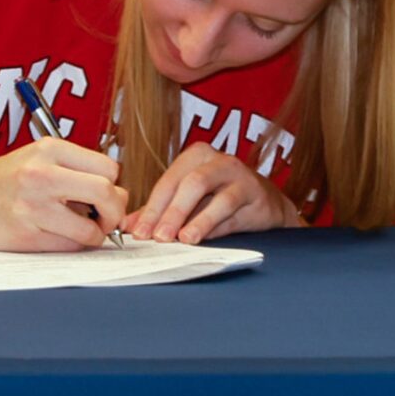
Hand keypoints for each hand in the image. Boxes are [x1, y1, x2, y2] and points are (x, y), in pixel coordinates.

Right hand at [0, 139, 127, 251]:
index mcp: (49, 149)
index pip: (108, 167)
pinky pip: (70, 246)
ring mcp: (33, 206)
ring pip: (91, 228)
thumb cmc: (6, 181)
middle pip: (106, 192)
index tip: (104, 195)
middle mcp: (41, 174)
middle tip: (105, 218)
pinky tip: (59, 235)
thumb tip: (119, 196)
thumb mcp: (38, 159)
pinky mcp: (26, 234)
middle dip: (115, 211)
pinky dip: (73, 245)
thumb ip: (76, 171)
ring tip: (81, 229)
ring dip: (95, 234)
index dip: (113, 185)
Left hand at [121, 144, 304, 243]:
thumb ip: (159, 211)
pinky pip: (235, 212)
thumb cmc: (221, 198)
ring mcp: (241, 177)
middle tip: (158, 237)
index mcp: (196, 156)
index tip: (138, 232)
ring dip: (197, 220)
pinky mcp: (257, 196)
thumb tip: (129, 226)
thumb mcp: (189, 201)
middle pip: (190, 185)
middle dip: (171, 213)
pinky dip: (217, 227)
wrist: (265, 204)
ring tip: (183, 239)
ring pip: (216, 197)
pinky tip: (205, 239)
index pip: (168, 182)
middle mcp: (219, 161)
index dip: (151, 209)